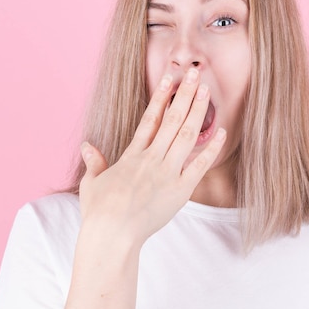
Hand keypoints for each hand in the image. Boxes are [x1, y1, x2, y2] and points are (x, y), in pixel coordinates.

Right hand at [78, 68, 225, 245]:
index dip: (161, 97)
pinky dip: (211, 149)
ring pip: (185, 135)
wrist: (111, 234)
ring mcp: (166, 173)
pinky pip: (199, 166)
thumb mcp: (92, 184)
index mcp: (132, 155)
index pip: (150, 119)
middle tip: (196, 73)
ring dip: (197, 111)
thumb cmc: (99, 212)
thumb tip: (87, 147)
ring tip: (207, 90)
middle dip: (185, 94)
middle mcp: (151, 158)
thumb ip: (94, 163)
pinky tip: (221, 131)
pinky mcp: (180, 190)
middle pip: (171, 119)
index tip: (170, 79)